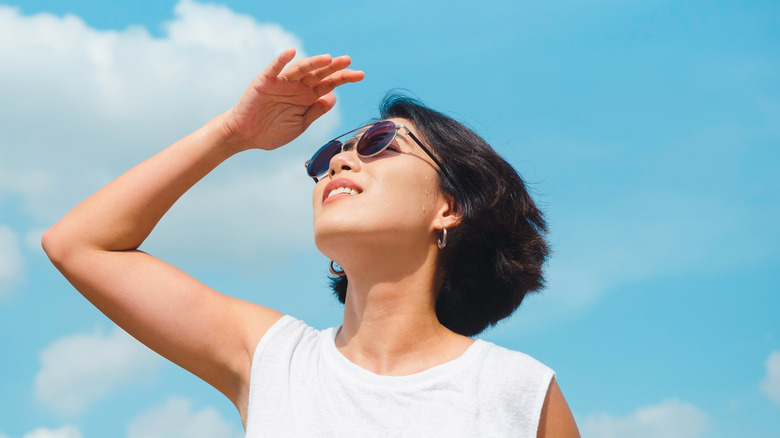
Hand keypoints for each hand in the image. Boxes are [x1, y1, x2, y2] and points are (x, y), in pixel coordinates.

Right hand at [219, 48, 363, 151]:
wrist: (246, 136)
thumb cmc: (272, 131)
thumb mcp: (300, 124)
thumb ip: (315, 111)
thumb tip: (333, 97)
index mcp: (307, 97)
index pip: (329, 84)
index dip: (344, 78)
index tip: (360, 75)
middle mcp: (297, 86)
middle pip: (318, 74)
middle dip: (333, 67)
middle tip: (348, 61)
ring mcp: (281, 82)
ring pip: (300, 69)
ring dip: (313, 63)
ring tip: (327, 59)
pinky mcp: (265, 82)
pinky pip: (274, 69)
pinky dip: (281, 60)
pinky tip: (291, 52)